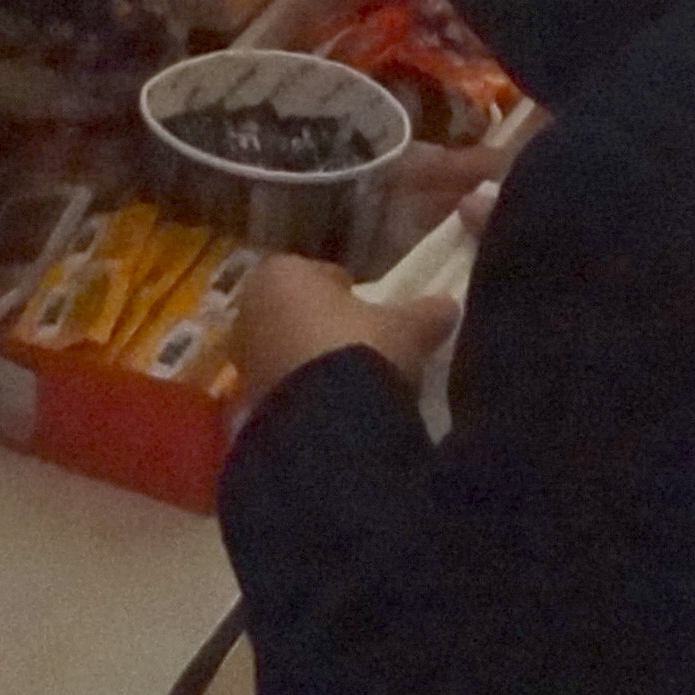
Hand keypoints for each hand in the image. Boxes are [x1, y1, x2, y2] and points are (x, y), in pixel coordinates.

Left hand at [234, 251, 459, 414]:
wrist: (327, 423)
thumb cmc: (361, 349)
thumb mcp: (407, 327)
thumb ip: (426, 312)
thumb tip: (450, 305)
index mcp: (282, 273)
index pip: (316, 272)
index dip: (345, 289)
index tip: (369, 309)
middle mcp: (252, 308)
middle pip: (294, 310)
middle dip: (322, 324)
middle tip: (360, 343)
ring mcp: (244, 356)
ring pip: (284, 348)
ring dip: (310, 359)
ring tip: (350, 379)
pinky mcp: (246, 399)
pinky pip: (280, 385)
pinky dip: (302, 391)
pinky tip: (332, 406)